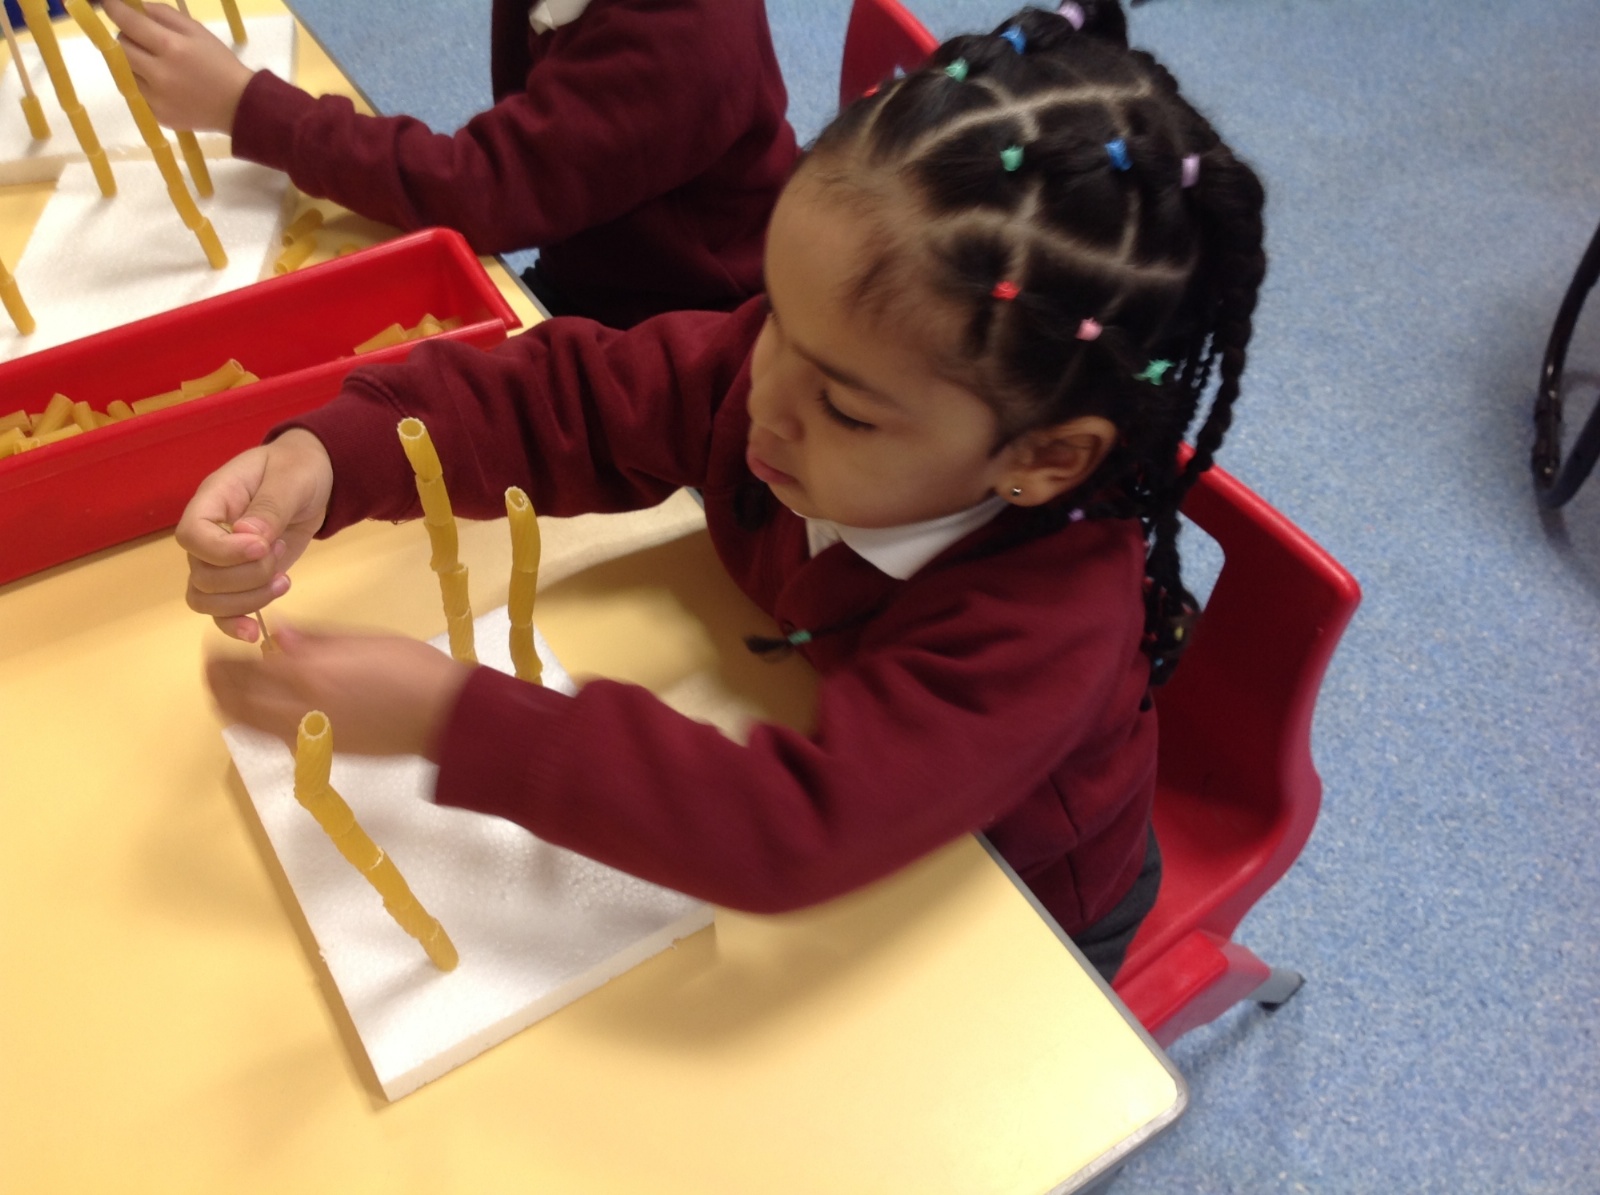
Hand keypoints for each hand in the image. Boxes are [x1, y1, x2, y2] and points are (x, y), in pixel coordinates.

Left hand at [102, 0, 255, 132]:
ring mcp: (156, 98)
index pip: (128, 23)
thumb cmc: (221, 64)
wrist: (240, 108)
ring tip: (156, 65)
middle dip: (127, 38)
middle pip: (120, 47)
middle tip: (143, 39)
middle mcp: (158, 74)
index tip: (108, 4)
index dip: (114, 10)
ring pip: (125, 71)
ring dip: (134, 64)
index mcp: (170, 47)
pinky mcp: (157, 115)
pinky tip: (164, 86)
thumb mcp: (198, 31)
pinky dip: (144, 86)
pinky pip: (137, 94)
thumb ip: (164, 14)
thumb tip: (135, 7)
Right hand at [176, 429, 333, 642]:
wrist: (315, 478)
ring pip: (207, 598)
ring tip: (284, 581)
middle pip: (201, 574)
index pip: (191, 535)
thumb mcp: (290, 478)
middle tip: (280, 555)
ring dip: (247, 601)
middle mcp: (209, 534)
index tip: (262, 547)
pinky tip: (257, 631)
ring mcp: (221, 560)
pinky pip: (221, 610)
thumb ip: (270, 506)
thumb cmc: (298, 469)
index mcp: (212, 500)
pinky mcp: (240, 579)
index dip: (223, 551)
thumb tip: (247, 536)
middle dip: (246, 577)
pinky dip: (235, 624)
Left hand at [205, 623, 474, 758]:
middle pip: (237, 702)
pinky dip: (257, 723)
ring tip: (229, 690)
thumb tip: (277, 635)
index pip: (246, 668)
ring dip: (232, 706)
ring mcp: (309, 735)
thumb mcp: (364, 640)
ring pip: (250, 725)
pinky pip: (274, 738)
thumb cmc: (412, 668)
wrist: (445, 716)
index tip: (214, 646)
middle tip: (213, 667)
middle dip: (218, 684)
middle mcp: (300, 709)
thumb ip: (315, 639)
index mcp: (311, 674)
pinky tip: (262, 710)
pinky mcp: (322, 752)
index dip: (223, 658)